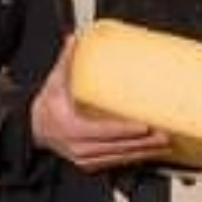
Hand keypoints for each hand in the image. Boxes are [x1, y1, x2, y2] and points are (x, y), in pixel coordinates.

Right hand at [31, 38, 173, 171]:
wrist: (36, 128)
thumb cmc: (49, 106)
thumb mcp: (55, 82)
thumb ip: (66, 61)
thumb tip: (75, 38)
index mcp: (72, 128)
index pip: (104, 132)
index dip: (126, 131)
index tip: (145, 127)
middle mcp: (79, 147)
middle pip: (118, 148)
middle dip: (144, 143)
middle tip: (165, 134)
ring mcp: (86, 159)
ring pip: (120, 158)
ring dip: (143, 152)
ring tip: (164, 143)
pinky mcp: (91, 163)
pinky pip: (116, 162)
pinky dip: (134, 157)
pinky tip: (150, 151)